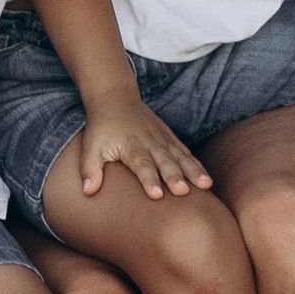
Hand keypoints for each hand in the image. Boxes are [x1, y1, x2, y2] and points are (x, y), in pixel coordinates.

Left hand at [73, 97, 213, 201]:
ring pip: (180, 156)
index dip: (149, 179)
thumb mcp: (90, 147)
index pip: (141, 164)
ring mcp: (162, 138)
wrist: (114, 97)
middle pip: (164, 161)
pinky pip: (185, 151)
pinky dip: (196, 164)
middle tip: (184, 192)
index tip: (156, 195)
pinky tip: (206, 178)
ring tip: (206, 185)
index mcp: (130, 145)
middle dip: (175, 177)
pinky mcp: (169, 137)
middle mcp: (149, 141)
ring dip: (193, 171)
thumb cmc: (101, 127)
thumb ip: (89, 169)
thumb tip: (87, 192)